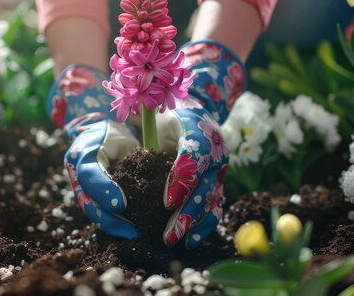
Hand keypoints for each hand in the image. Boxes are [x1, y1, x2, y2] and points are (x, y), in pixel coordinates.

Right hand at [48, 65, 139, 238]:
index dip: (103, 189)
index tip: (122, 204)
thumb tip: (160, 163)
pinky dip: (115, 223)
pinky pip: (99, 213)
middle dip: (108, 217)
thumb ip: (135, 146)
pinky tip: (132, 230)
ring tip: (134, 233)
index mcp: (83, 151)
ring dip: (112, 225)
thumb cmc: (117, 132)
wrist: (101, 134)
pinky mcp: (89, 196)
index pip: (88, 174)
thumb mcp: (123, 134)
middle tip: (132, 229)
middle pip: (86, 200)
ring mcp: (81, 186)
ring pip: (92, 211)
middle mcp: (77, 171)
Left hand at [160, 40, 246, 248]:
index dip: (182, 181)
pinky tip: (191, 240)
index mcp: (200, 130)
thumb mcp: (158, 114)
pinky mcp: (219, 182)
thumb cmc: (168, 115)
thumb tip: (134, 136)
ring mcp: (220, 169)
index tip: (166, 202)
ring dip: (196, 223)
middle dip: (187, 212)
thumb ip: (149, 127)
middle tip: (169, 234)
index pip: (194, 157)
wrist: (194, 113)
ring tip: (178, 241)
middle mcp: (216, 150)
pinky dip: (205, 224)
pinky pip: (216, 205)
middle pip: (205, 185)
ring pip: (212, 199)